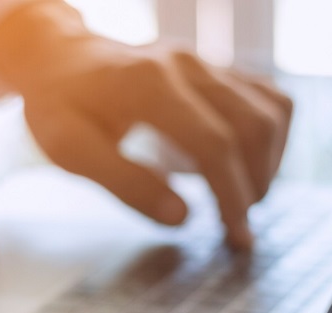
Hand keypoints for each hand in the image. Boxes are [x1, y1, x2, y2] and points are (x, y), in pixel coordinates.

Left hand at [0, 3, 291, 248]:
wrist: (61, 58)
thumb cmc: (61, 107)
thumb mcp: (69, 149)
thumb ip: (124, 182)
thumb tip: (182, 219)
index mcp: (148, 84)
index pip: (213, 142)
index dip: (231, 194)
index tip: (234, 235)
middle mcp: (186, 65)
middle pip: (251, 127)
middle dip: (252, 186)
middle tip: (237, 232)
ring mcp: (206, 62)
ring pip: (270, 110)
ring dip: (267, 164)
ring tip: (241, 203)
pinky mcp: (217, 67)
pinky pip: (268, 98)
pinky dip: (269, 139)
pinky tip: (243, 169)